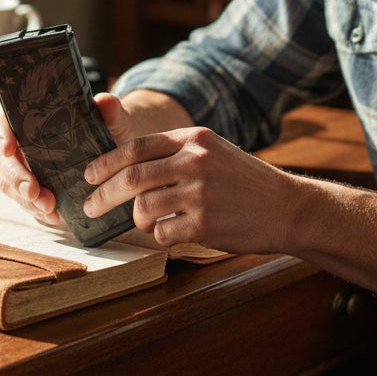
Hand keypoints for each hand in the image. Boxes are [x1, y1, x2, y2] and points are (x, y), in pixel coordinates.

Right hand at [0, 92, 136, 225]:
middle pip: (3, 158)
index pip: (3, 119)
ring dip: (25, 198)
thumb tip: (105, 101)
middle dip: (16, 177)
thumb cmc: (107, 131)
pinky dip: (36, 210)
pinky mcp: (31, 190)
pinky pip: (24, 202)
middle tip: (34, 191)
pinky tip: (54, 217)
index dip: (0, 132)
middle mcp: (20, 142)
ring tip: (49, 208)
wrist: (116, 159)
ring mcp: (22, 168)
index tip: (9, 147)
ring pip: (9, 183)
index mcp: (30, 117)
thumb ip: (109, 110)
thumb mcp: (113, 120)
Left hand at [83, 124, 295, 254]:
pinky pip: (162, 233)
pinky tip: (172, 232)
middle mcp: (195, 162)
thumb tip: (123, 166)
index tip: (88, 176)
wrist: (288, 208)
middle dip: (103, 195)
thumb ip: (174, 153)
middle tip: (90, 208)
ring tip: (147, 222)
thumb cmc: (244, 182)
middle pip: (131, 178)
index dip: (105, 163)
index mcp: (193, 139)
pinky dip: (159, 236)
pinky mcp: (205, 224)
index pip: (135, 147)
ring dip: (137, 220)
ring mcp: (200, 193)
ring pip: (143, 208)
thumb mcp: (213, 151)